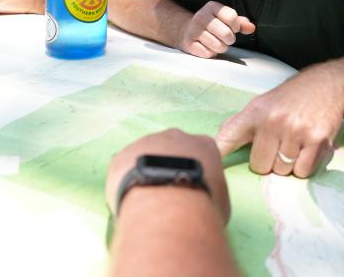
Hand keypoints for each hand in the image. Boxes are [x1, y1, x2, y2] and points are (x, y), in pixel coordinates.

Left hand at [106, 129, 230, 224]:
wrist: (168, 207)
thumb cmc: (202, 207)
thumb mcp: (220, 201)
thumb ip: (212, 192)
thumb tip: (203, 201)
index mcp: (204, 144)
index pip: (201, 154)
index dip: (195, 173)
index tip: (191, 190)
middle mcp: (176, 136)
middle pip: (172, 151)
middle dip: (170, 169)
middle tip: (168, 195)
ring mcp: (147, 142)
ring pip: (146, 157)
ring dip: (147, 174)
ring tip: (148, 200)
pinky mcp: (123, 155)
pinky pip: (125, 168)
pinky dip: (127, 182)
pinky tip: (131, 200)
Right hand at [178, 1, 255, 57]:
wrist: (187, 31)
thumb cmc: (211, 25)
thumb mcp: (225, 19)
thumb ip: (240, 23)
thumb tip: (251, 27)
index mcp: (212, 7)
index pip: (232, 17)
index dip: (235, 26)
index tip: (232, 28)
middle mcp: (201, 16)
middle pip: (226, 33)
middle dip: (229, 39)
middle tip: (225, 38)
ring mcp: (194, 30)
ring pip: (218, 46)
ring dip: (220, 47)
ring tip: (215, 42)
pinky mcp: (189, 43)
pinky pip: (208, 53)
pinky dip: (210, 53)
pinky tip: (206, 47)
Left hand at [215, 66, 343, 177]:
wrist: (329, 85)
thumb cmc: (291, 97)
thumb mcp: (262, 102)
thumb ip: (240, 123)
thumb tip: (219, 141)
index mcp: (255, 111)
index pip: (229, 137)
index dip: (218, 153)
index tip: (211, 163)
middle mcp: (273, 121)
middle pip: (259, 166)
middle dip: (268, 161)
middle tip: (278, 146)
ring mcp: (296, 131)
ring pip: (282, 170)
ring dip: (287, 164)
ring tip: (294, 144)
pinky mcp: (318, 140)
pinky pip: (302, 171)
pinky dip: (303, 166)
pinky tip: (306, 149)